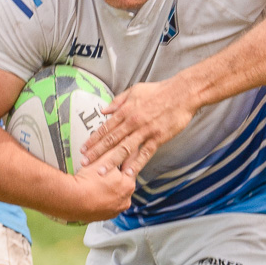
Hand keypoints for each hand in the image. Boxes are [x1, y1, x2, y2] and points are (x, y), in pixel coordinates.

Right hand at [50, 156, 135, 222]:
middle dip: (115, 175)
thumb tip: (123, 141)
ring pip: (114, 195)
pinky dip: (101, 199)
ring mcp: (114, 211)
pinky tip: (92, 193)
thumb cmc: (87, 180)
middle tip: (104, 169)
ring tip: (96, 182)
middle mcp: (125, 201)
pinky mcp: (103, 217)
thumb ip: (116, 149)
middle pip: (123, 183)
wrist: (71, 199)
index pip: (130, 167)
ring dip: (108, 188)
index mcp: (129, 185)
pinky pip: (104, 205)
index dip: (124, 159)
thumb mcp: (103, 159)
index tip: (120, 155)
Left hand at [84, 76, 200, 178]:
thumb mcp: (135, 91)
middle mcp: (133, 122)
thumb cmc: (159, 91)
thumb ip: (118, 101)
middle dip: (96, 152)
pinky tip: (128, 173)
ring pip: (125, 148)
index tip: (83, 148)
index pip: (106, 128)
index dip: (93, 139)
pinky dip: (136, 164)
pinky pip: (145, 153)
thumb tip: (104, 110)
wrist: (182, 93)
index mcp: (126, 111)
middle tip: (84, 163)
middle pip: (111, 140)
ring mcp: (145, 131)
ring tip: (101, 172)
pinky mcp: (158, 138)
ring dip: (112, 161)